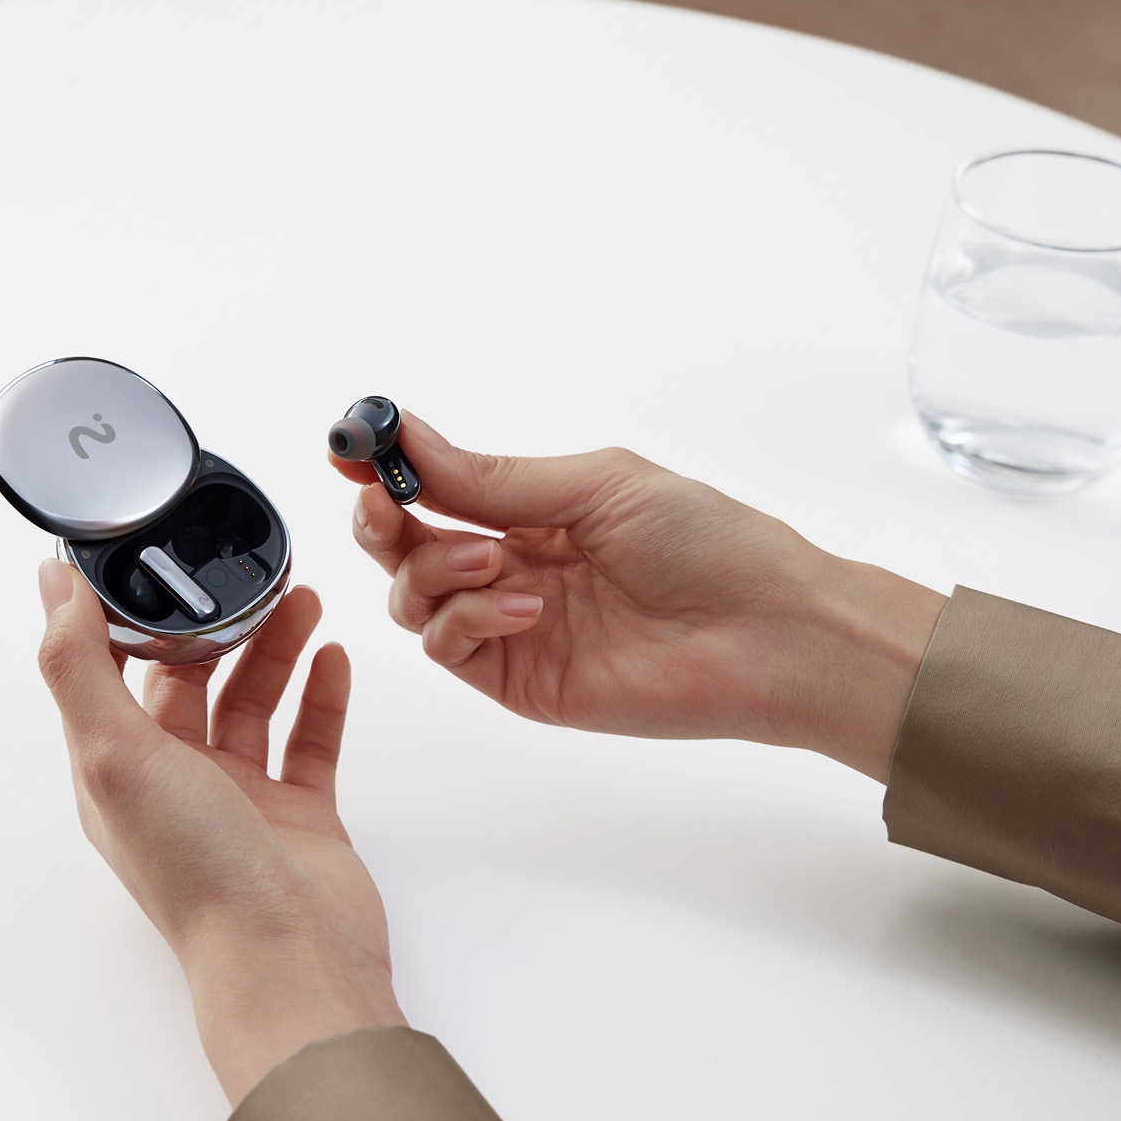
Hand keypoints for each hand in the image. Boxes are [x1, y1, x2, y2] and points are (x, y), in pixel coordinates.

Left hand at [36, 563, 404, 1103]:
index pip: (115, 672)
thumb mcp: (116, 753)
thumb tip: (51, 586)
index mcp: (117, 771)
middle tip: (249, 570)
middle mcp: (175, 783)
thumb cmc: (200, 874)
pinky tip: (333, 657)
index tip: (159, 556)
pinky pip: (309, 742)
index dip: (135, 614)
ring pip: (255, 703)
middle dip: (219, 623)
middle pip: (192, 680)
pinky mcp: (301, 817)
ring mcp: (241, 800)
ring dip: (275, 648)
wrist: (292, 958)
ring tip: (304, 597)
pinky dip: (321, 697)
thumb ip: (79, 664)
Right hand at [331, 416, 946, 781]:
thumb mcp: (595, 486)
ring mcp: (514, 627)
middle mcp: (516, 567)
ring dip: (433, 570)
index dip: (388, 470)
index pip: (438, 488)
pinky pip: (450, 646)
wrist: (769, 633)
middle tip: (386, 503)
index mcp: (537, 511)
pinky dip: (466, 618)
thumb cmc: (710, 545)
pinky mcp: (521, 681)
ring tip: (497, 562)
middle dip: (385, 521)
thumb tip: (408, 440)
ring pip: (414, 598)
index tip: (351, 448)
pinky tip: (523, 606)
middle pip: (407, 547)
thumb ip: (493, 477)